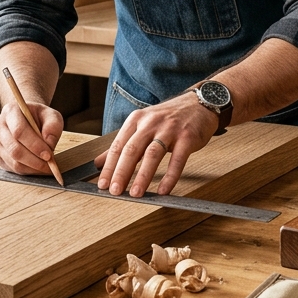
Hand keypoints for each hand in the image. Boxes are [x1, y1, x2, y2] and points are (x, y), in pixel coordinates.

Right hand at [0, 100, 63, 175]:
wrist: (27, 118)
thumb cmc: (39, 116)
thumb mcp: (51, 115)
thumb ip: (53, 126)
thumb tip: (49, 143)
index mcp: (10, 111)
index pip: (19, 131)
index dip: (35, 145)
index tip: (49, 154)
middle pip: (14, 149)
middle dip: (34, 160)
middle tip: (49, 164)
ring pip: (13, 162)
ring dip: (32, 168)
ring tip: (46, 166)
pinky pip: (12, 169)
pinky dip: (27, 171)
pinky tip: (37, 167)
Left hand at [96, 91, 217, 196]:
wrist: (199, 104)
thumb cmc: (169, 118)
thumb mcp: (142, 125)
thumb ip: (122, 144)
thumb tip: (98, 163)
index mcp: (136, 120)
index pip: (118, 145)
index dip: (109, 166)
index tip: (102, 184)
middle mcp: (151, 123)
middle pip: (132, 149)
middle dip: (121, 172)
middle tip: (115, 191)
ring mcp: (170, 129)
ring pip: (152, 154)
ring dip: (143, 176)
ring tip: (136, 193)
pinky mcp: (187, 137)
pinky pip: (177, 159)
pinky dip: (170, 176)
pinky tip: (163, 190)